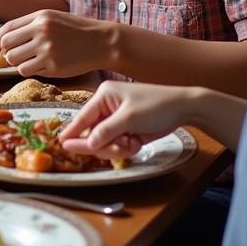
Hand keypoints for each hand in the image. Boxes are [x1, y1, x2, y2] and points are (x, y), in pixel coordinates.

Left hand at [0, 10, 112, 78]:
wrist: (102, 41)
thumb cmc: (74, 30)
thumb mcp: (51, 18)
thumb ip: (28, 26)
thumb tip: (2, 42)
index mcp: (40, 17)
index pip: (7, 29)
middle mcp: (41, 31)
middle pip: (8, 47)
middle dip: (9, 53)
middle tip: (20, 55)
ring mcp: (47, 49)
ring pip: (15, 62)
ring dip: (19, 63)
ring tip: (35, 59)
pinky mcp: (53, 66)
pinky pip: (29, 71)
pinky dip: (31, 70)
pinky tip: (44, 65)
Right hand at [58, 80, 190, 159]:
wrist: (185, 108)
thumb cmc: (156, 106)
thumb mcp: (129, 119)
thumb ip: (106, 131)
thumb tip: (88, 143)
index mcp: (103, 96)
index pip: (83, 117)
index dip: (72, 131)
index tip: (60, 143)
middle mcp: (107, 107)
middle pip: (93, 132)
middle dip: (105, 143)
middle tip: (118, 149)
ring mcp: (117, 119)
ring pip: (105, 140)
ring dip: (117, 146)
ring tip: (132, 144)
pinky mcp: (126, 128)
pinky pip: (117, 143)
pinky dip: (125, 147)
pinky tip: (137, 142)